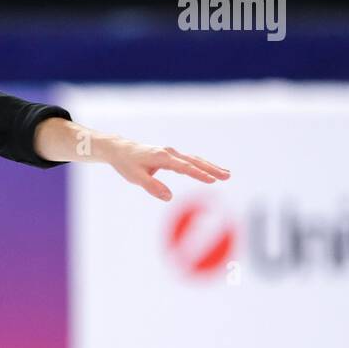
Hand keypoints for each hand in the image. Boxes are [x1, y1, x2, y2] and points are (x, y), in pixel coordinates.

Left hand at [105, 139, 229, 201]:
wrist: (121, 150)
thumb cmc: (127, 164)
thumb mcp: (136, 178)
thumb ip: (152, 187)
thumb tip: (169, 197)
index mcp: (162, 157)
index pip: (184, 167)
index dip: (199, 174)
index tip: (212, 181)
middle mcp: (169, 153)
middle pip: (194, 161)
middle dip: (211, 169)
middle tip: (227, 176)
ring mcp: (171, 153)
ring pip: (194, 160)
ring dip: (210, 166)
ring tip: (226, 174)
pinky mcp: (171, 156)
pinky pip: (189, 160)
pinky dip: (201, 165)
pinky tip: (210, 171)